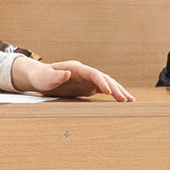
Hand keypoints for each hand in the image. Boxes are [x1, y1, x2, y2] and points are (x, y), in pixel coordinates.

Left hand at [11, 57, 133, 99]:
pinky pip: (104, 90)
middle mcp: (85, 72)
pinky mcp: (88, 86)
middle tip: (126, 100)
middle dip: (115, 88)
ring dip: (118, 91)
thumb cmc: (40, 77)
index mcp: (76, 68)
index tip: (109, 92)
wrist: (38, 77)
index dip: (102, 82)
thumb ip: (54, 76)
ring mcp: (87, 79)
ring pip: (107, 83)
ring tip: (131, 101)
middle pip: (104, 78)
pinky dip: (114, 95)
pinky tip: (122, 101)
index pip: (93, 74)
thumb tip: (67, 73)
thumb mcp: (44, 78)